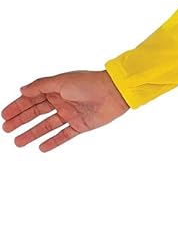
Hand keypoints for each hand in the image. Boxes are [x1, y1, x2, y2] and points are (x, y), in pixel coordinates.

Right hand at [2, 70, 128, 152]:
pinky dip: (53, 142)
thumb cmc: (88, 83)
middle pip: (36, 113)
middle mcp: (61, 101)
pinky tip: (41, 148)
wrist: (114, 93)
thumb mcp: (60, 82)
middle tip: (6, 129)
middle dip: (21, 121)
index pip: (31, 99)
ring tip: (18, 142)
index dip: (17, 107)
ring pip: (47, 126)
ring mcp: (70, 114)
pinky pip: (63, 135)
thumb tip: (21, 90)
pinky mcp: (80, 125)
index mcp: (55, 89)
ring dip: (32, 133)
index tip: (4, 115)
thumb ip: (40, 87)